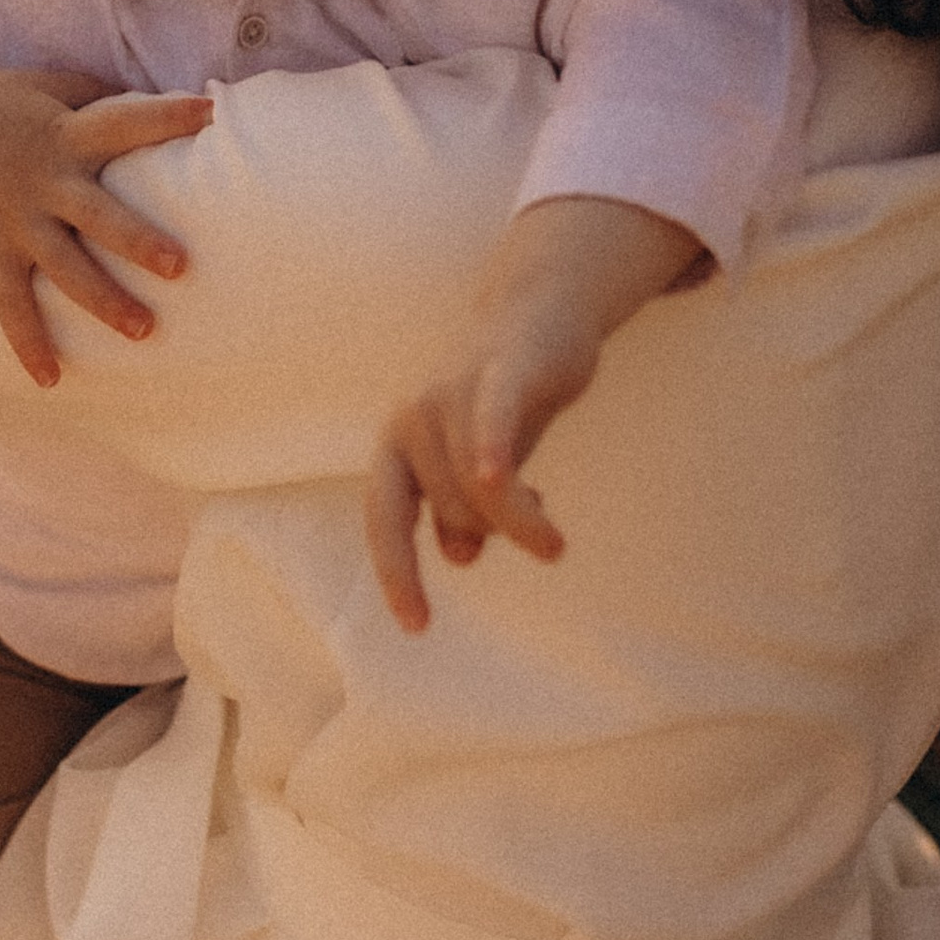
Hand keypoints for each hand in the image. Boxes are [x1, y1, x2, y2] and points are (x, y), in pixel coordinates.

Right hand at [0, 65, 211, 385]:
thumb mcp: (41, 86)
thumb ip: (94, 94)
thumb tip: (147, 96)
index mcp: (65, 135)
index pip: (121, 121)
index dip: (164, 116)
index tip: (209, 113)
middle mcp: (44, 181)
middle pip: (99, 214)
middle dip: (138, 240)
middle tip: (180, 266)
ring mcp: (15, 221)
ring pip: (66, 269)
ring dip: (105, 301)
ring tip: (144, 332)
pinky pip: (10, 305)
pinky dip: (27, 343)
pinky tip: (50, 380)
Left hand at [365, 326, 588, 636]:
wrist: (540, 313)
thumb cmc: (504, 397)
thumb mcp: (479, 462)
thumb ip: (465, 506)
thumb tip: (457, 555)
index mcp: (398, 446)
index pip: (385, 521)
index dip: (398, 574)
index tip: (418, 626)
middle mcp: (412, 419)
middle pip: (451, 509)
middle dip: (495, 534)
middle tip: (542, 539)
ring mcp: (451, 392)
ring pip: (480, 486)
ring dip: (521, 523)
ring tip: (553, 544)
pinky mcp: (498, 372)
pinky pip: (489, 418)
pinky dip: (490, 449)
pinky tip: (497, 478)